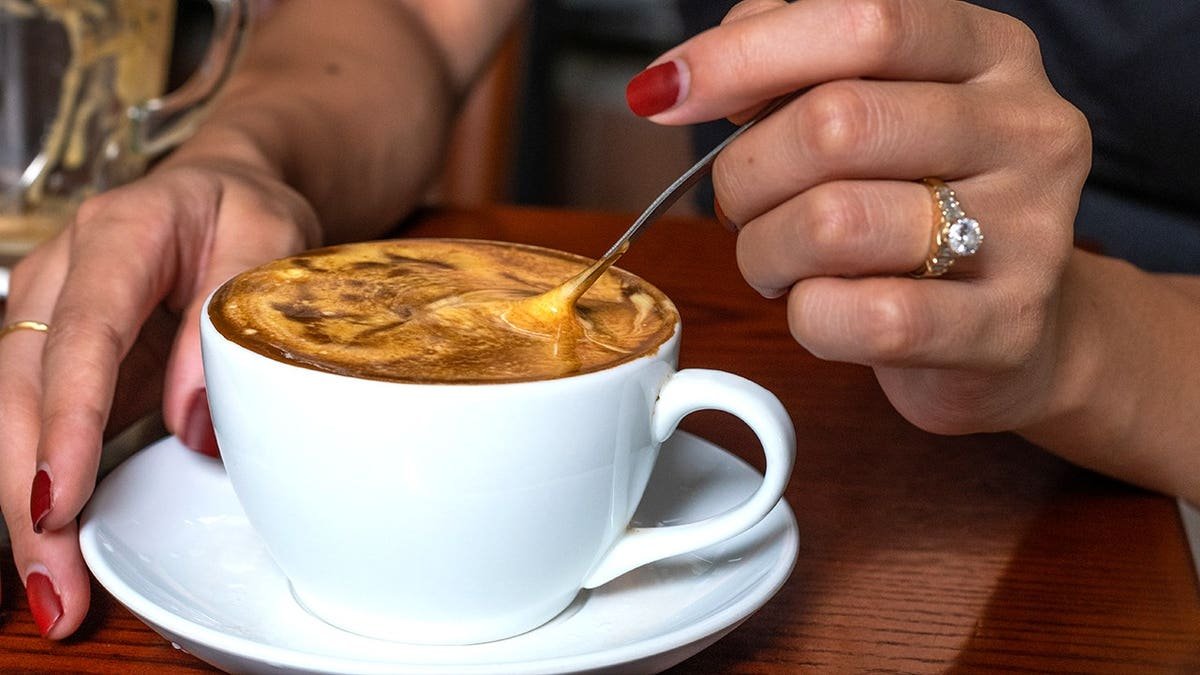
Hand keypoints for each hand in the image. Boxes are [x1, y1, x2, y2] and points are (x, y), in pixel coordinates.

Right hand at [0, 158, 319, 636]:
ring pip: (12, 413)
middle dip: (28, 489)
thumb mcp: (271, 240)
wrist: (225, 192)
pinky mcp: (59, 358)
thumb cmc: (249, 213)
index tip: (60, 496)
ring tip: (55, 590)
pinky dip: (41, 487)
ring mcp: (49, 318)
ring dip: (25, 505)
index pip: (81, 334)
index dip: (68, 420)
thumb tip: (192, 425)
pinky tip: (53, 547)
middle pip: (22, 386)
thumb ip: (229, 319)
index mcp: (119, 235)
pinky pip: (36, 425)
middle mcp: (62, 276)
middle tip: (55, 580)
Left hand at [629, 0, 1090, 434]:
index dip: (745, 54)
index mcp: (990, 52)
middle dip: (747, 174)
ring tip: (781, 259)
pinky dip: (809, 315)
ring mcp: (1030, 230)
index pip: (864, 20)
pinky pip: (862, 316)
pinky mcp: (1007, 326)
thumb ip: (792, 66)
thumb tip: (685, 78)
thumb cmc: (915, 205)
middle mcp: (1027, 128)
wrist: (1010, 329)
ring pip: (835, 223)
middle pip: (834, 123)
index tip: (667, 91)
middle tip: (741, 204)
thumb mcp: (873, 109)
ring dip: (766, 250)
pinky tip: (824, 306)